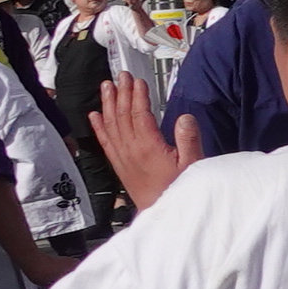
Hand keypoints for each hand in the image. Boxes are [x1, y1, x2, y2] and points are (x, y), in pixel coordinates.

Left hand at [89, 74, 201, 209]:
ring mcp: (122, 157)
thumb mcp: (193, 164)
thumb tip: (184, 117)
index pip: (139, 114)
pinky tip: (94, 115)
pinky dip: (99, 126)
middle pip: (121, 115)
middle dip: (121, 93)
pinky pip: (105, 141)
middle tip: (121, 76)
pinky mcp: (119, 164)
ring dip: (108, 104)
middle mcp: (130, 149)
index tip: (138, 81)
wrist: (162, 212)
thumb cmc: (179, 188)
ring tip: (106, 87)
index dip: (137, 96)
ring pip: (110, 125)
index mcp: (148, 147)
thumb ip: (188, 139)